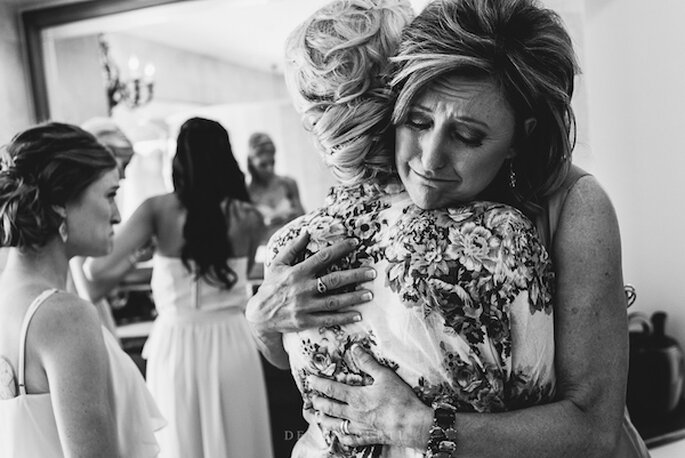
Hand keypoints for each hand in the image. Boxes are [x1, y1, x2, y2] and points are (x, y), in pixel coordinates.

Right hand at [245, 232, 375, 336]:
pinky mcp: (305, 321)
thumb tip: (306, 232)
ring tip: (369, 294)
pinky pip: (328, 320)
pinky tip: (358, 315)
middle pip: (334, 280)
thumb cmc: (271, 286)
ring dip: (353, 298)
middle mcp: (302, 288)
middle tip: (372, 272)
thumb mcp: (278, 264)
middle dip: (355, 275)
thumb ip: (292, 248)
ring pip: (334, 301)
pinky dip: (343, 318)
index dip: (340, 249)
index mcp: (297, 272)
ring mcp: (304, 306)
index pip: (323, 257)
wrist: (259, 315)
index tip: (355, 243)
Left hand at [308, 344, 432, 449]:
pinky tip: (340, 435)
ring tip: (318, 417)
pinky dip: (342, 437)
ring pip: (336, 426)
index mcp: (357, 397)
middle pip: (330, 409)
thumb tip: (355, 349)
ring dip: (325, 421)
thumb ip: (368, 363)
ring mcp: (360, 428)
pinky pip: (351, 440)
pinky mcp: (368, 438)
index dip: (319, 384)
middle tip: (312, 399)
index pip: (332, 389)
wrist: (413, 425)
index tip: (310, 380)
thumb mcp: (385, 376)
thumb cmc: (400, 400)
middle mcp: (354, 414)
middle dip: (319, 403)